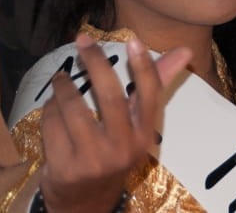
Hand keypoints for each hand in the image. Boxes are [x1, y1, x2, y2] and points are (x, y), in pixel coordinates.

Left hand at [37, 33, 191, 212]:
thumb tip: (186, 50)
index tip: (133, 40)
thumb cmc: (114, 149)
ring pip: (73, 106)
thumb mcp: (135, 123)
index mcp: (144, 135)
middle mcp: (123, 149)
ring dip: (63, 86)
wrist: (85, 199)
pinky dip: (50, 109)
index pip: (150, 97)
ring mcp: (93, 160)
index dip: (143, 67)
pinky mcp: (65, 166)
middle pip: (109, 95)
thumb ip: (155, 85)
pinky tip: (53, 110)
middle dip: (94, 61)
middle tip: (82, 40)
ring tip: (61, 79)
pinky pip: (52, 122)